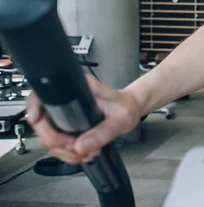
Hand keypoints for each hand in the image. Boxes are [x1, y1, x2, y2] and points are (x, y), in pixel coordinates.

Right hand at [25, 74, 141, 163]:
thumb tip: (81, 146)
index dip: (34, 107)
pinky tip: (83, 153)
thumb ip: (103, 132)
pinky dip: (68, 153)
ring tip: (85, 153)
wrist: (130, 109)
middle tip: (77, 148)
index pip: (43, 94)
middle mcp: (66, 100)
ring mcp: (64, 115)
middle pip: (41, 123)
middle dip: (56, 141)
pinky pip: (57, 144)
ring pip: (47, 138)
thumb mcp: (121, 119)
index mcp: (77, 88)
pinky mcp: (66, 126)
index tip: (37, 119)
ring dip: (63, 151)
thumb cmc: (126, 106)